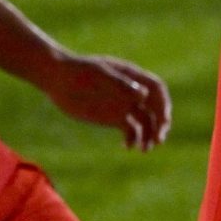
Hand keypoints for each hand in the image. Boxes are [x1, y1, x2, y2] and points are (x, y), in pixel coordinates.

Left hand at [42, 52, 171, 150]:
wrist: (58, 79)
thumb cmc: (78, 71)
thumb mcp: (99, 75)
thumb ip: (121, 85)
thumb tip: (144, 95)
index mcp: (132, 76)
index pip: (156, 89)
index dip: (163, 104)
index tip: (162, 119)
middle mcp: (132, 91)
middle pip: (155, 108)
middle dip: (160, 124)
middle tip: (158, 140)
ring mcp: (123, 105)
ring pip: (145, 121)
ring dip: (149, 135)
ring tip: (145, 149)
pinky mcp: (113, 117)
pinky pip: (130, 130)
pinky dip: (133, 139)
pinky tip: (127, 146)